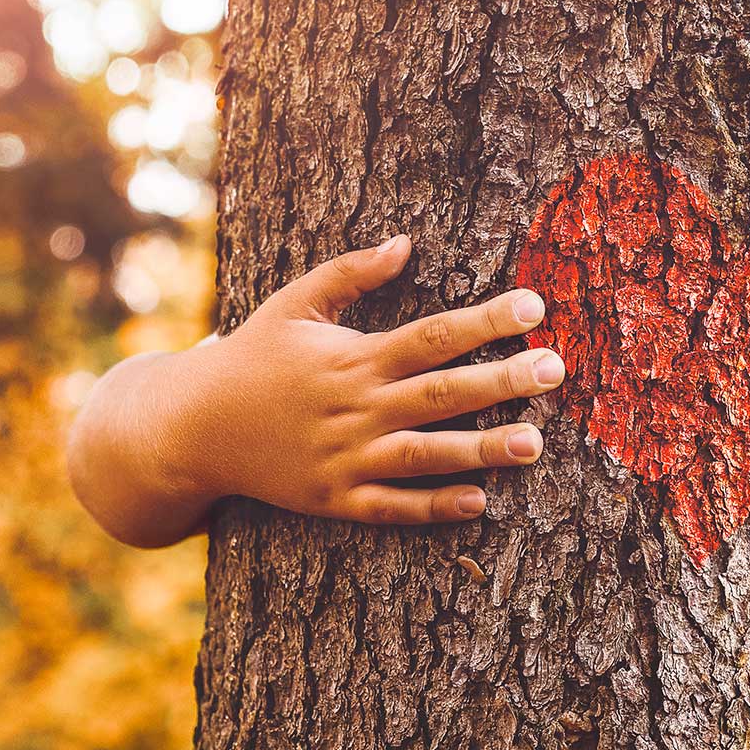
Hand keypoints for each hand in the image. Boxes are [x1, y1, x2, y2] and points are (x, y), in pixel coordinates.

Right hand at [67, 235, 565, 545]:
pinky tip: (479, 502)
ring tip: (536, 444)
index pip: (432, 335)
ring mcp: (345, 458)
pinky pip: (391, 507)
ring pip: (425, 455)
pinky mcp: (335, 500)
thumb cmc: (253, 357)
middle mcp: (354, 408)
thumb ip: (351, 274)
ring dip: (481, 450)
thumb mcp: (294, 303)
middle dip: (502, 382)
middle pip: (440, 394)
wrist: (192, 428)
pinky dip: (432, 506)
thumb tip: (406, 242)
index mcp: (352, 357)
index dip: (485, 321)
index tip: (536, 306)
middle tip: (557, 370)